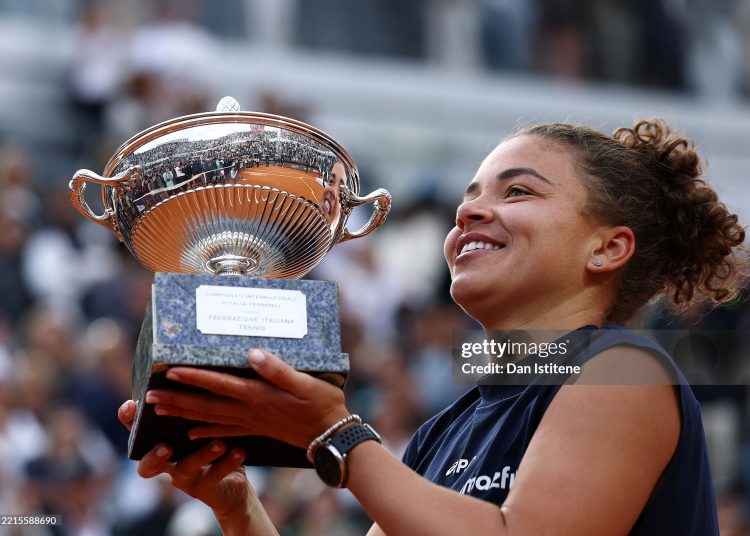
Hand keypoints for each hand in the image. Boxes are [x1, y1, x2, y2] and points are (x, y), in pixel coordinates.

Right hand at [118, 400, 251, 516]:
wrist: (232, 483)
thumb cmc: (213, 440)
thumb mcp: (203, 420)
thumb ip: (195, 401)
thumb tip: (195, 367)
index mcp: (162, 440)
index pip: (137, 432)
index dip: (129, 421)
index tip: (132, 405)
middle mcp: (168, 462)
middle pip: (147, 465)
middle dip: (152, 456)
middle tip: (165, 446)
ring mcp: (185, 477)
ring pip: (185, 468)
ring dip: (202, 455)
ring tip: (219, 443)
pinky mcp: (205, 488)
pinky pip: (215, 476)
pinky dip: (227, 463)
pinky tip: (239, 450)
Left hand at [143, 349, 349, 447]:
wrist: (331, 435)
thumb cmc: (322, 404)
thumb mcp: (305, 382)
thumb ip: (278, 369)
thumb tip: (252, 354)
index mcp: (259, 395)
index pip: (219, 384)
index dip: (194, 377)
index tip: (171, 371)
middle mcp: (250, 410)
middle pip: (206, 405)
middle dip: (177, 399)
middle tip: (149, 397)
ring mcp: (251, 422)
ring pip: (210, 418)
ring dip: (184, 413)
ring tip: (160, 410)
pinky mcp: (257, 429)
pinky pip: (225, 431)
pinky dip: (205, 431)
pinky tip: (191, 432)